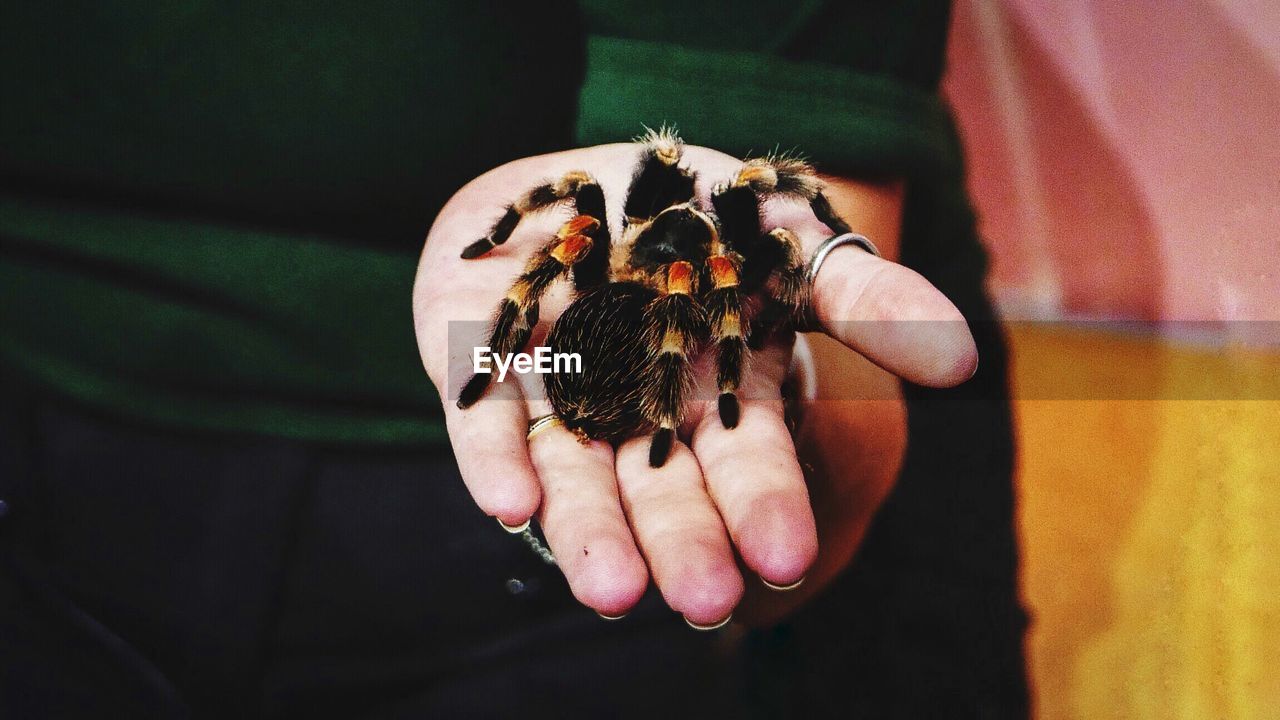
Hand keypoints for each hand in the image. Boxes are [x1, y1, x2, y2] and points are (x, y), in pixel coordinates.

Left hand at [413, 144, 975, 625]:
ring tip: (610, 593)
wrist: (590, 177)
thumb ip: (864, 297)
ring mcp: (561, 397)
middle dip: (683, 542)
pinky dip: (496, 460)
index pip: (746, 464)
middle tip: (704, 599)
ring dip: (592, 533)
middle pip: (662, 491)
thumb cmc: (706, 217)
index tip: (784, 556)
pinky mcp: (485, 370)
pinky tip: (510, 503)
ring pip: (576, 479)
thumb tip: (962, 359)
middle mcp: (640, 416)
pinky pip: (487, 423)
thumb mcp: (791, 240)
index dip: (765, 505)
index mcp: (717, 397)